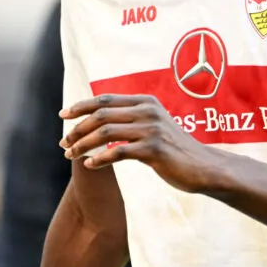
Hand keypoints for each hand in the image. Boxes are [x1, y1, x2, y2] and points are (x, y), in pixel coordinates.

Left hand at [60, 95, 219, 192]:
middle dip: (78, 129)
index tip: (63, 115)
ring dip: (83, 145)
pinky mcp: (154, 150)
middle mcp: (148, 111)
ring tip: (70, 155)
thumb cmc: (175, 150)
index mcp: (146, 102)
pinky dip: (99, 159)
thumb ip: (132, 120)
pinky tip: (89, 165)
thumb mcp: (154, 127)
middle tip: (63, 143)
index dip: (81, 106)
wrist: (203, 167)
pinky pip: (118, 152)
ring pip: (105, 132)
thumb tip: (99, 123)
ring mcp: (151, 129)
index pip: (105, 99)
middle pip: (101, 115)